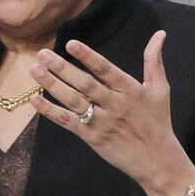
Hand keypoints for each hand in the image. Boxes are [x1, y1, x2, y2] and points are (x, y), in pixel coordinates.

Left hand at [28, 31, 192, 193]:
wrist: (157, 161)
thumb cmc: (157, 121)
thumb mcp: (160, 89)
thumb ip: (154, 60)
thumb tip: (160, 34)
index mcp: (129, 90)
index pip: (105, 70)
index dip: (88, 56)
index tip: (70, 44)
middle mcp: (113, 104)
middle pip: (84, 84)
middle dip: (61, 68)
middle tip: (42, 54)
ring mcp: (101, 121)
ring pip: (73, 101)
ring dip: (52, 85)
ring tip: (35, 70)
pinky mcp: (91, 136)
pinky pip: (67, 122)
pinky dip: (50, 111)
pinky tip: (35, 100)